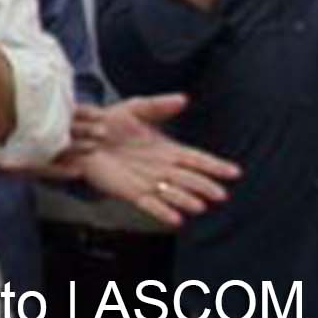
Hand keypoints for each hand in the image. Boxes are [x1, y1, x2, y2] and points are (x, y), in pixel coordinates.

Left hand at [64, 94, 240, 226]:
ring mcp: (148, 182)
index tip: (234, 172)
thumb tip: (183, 98)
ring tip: (200, 205)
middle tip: (220, 194)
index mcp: (168, 151)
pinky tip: (176, 219)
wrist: (83, 136)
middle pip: (189, 179)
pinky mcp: (131, 192)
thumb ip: (159, 105)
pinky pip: (150, 204)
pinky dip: (163, 212)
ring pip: (173, 194)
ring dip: (185, 200)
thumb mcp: (135, 109)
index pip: (197, 159)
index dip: (214, 166)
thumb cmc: (112, 122)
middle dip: (205, 186)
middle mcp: (163, 169)